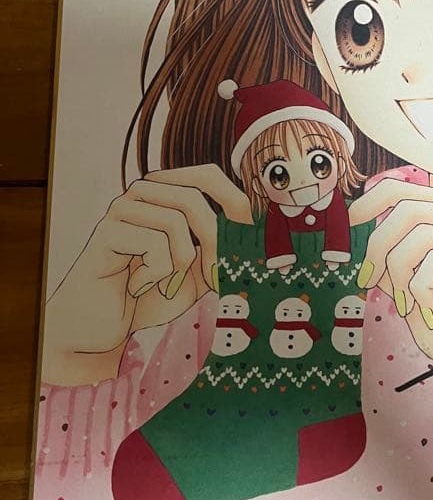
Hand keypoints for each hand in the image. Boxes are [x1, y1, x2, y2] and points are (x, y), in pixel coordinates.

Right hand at [44, 164, 251, 385]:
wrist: (105, 324)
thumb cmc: (151, 294)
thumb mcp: (199, 270)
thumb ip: (223, 248)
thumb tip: (259, 228)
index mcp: (168, 195)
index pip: (208, 175)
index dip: (233, 206)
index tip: (240, 246)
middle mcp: (145, 193)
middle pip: (194, 197)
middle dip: (210, 243)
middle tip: (208, 277)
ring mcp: (123, 208)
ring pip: (175, 220)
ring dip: (180, 263)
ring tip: (164, 282)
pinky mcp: (107, 230)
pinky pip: (152, 243)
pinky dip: (155, 274)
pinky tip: (138, 286)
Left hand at [349, 179, 432, 442]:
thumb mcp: (404, 288)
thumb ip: (390, 257)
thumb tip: (362, 224)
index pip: (409, 190)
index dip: (376, 197)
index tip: (352, 219)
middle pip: (409, 207)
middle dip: (379, 245)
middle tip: (370, 281)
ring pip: (420, 232)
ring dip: (399, 272)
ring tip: (404, 305)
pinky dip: (421, 291)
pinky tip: (431, 314)